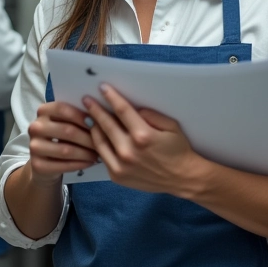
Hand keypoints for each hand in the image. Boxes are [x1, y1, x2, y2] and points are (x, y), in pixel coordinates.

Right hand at [28, 101, 98, 183]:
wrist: (46, 161)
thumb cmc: (62, 136)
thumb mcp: (67, 122)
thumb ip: (78, 115)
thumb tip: (102, 112)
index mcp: (43, 111)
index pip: (63, 109)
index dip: (82, 115)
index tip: (98, 121)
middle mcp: (35, 127)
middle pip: (67, 130)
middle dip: (89, 137)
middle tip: (105, 141)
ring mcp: (34, 147)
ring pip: (66, 150)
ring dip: (86, 152)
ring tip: (100, 153)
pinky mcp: (37, 165)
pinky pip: (63, 165)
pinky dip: (80, 164)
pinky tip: (90, 162)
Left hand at [82, 84, 198, 193]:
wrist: (180, 178)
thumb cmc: (177, 150)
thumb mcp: (171, 126)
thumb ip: (151, 115)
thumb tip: (133, 109)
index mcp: (143, 135)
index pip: (122, 110)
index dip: (111, 97)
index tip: (102, 88)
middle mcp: (129, 151)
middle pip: (106, 124)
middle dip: (95, 109)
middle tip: (86, 100)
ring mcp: (120, 165)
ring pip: (99, 141)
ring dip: (93, 126)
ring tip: (89, 117)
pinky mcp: (116, 176)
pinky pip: (103, 156)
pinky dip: (99, 144)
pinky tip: (98, 136)